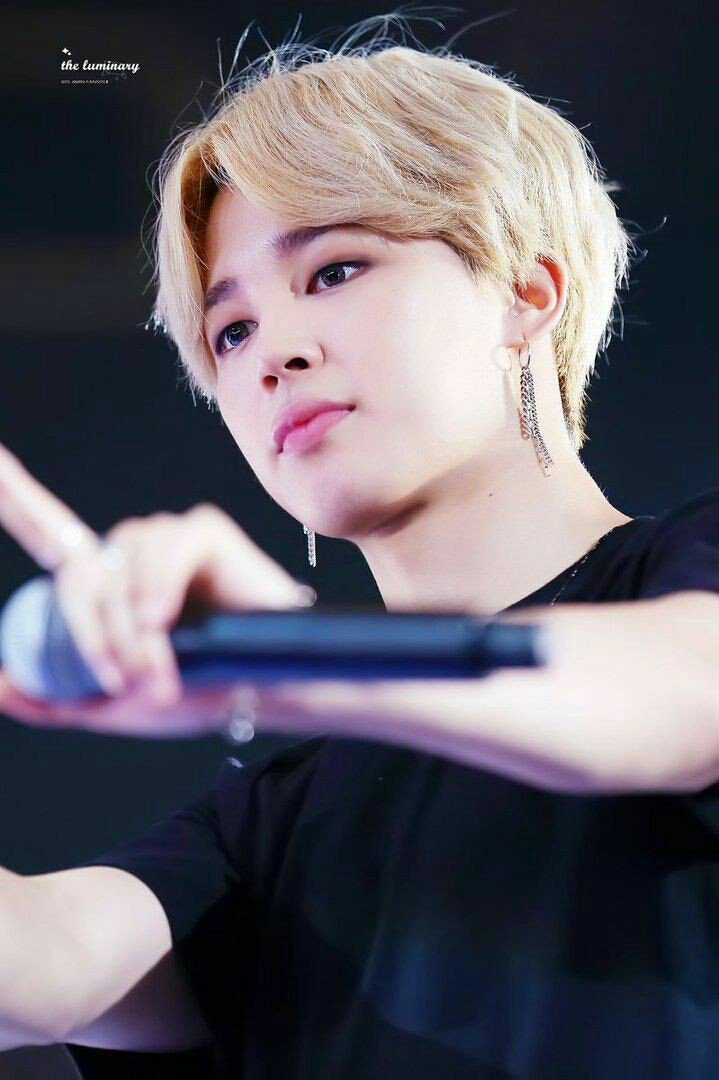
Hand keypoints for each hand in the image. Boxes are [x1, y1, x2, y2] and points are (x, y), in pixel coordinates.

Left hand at [0, 441, 314, 736]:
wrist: (260, 690)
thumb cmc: (194, 692)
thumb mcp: (112, 704)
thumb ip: (53, 699)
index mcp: (104, 581)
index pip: (46, 528)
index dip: (14, 492)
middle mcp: (129, 550)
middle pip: (80, 576)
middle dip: (96, 638)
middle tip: (125, 682)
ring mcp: (166, 536)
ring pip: (122, 568)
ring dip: (133, 628)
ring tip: (161, 667)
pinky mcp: (204, 530)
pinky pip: (166, 549)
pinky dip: (160, 588)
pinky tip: (166, 619)